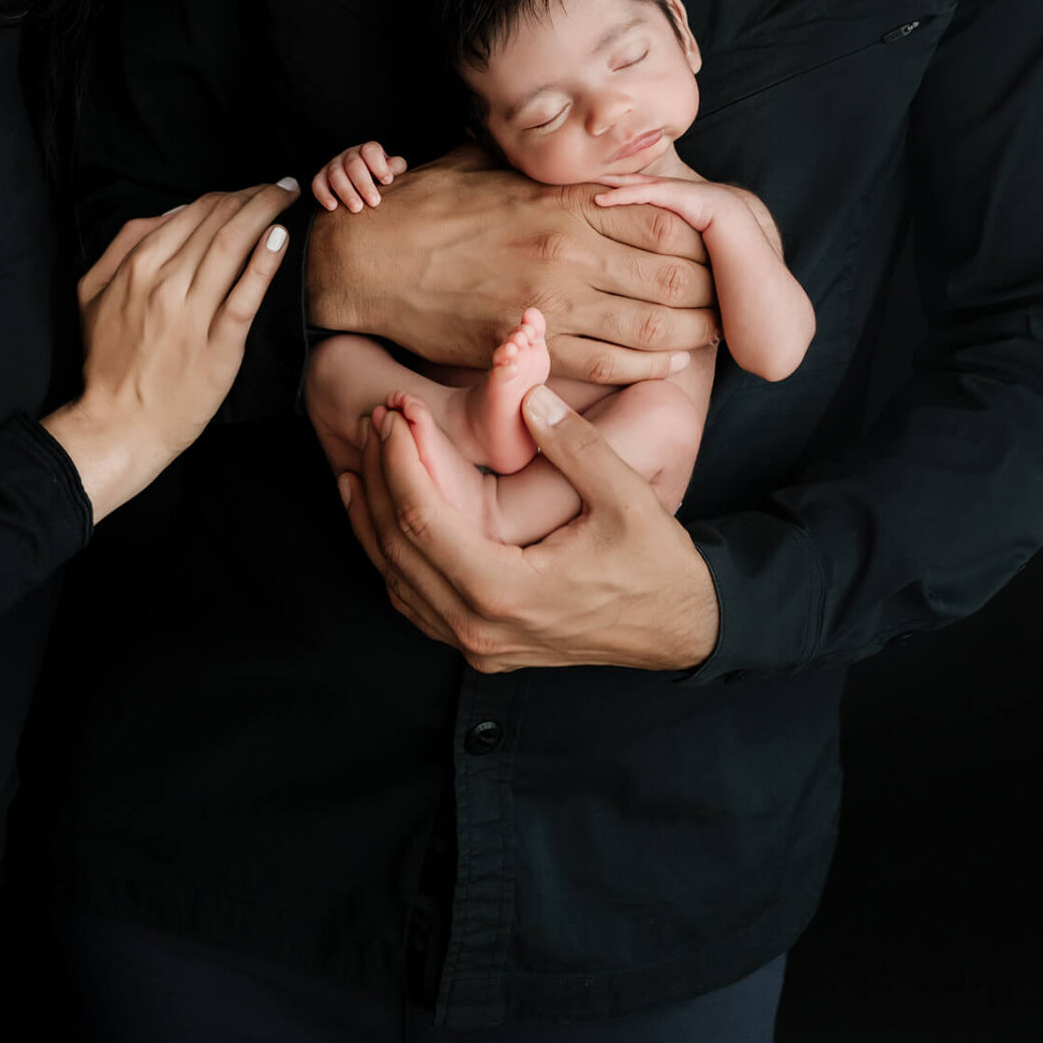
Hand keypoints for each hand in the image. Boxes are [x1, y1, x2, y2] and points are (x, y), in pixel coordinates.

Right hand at [43, 181, 296, 518]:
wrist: (120, 423)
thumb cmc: (108, 360)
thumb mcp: (91, 293)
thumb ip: (122, 247)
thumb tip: (170, 213)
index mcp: (137, 266)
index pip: (193, 210)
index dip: (229, 194)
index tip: (253, 190)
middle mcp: (165, 282)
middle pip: (218, 219)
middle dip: (255, 194)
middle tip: (281, 187)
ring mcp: (193, 313)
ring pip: (234, 244)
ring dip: (267, 210)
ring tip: (290, 196)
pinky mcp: (219, 345)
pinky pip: (246, 294)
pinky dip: (265, 260)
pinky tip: (281, 237)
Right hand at [306, 145, 718, 385]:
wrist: (365, 259)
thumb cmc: (425, 206)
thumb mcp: (488, 163)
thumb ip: (541, 162)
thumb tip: (574, 142)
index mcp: (562, 199)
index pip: (662, 217)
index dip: (701, 235)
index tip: (716, 246)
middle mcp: (567, 250)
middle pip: (673, 272)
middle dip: (711, 287)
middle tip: (731, 295)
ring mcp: (551, 302)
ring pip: (654, 323)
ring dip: (693, 331)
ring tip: (714, 332)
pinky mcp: (529, 346)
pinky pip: (611, 364)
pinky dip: (652, 366)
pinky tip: (672, 362)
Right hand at [311, 140, 407, 212]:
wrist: (361, 187)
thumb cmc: (379, 179)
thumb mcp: (391, 171)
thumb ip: (395, 168)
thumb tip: (392, 171)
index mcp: (367, 151)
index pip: (370, 150)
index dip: (379, 165)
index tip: (388, 181)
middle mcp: (349, 155)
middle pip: (353, 164)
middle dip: (364, 183)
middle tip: (374, 201)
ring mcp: (333, 166)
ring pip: (335, 174)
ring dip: (346, 191)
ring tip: (357, 208)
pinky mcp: (321, 178)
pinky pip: (317, 184)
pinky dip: (323, 195)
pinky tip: (333, 207)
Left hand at [338, 385, 721, 672]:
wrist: (681, 629)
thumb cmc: (659, 564)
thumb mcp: (627, 497)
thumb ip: (574, 444)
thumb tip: (527, 397)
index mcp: (508, 592)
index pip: (422, 520)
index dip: (399, 461)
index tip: (393, 414)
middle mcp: (481, 628)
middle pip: (396, 548)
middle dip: (379, 478)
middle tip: (372, 423)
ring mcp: (478, 645)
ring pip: (396, 580)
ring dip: (372, 519)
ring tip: (361, 461)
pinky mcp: (483, 646)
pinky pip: (416, 602)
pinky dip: (392, 557)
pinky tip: (383, 517)